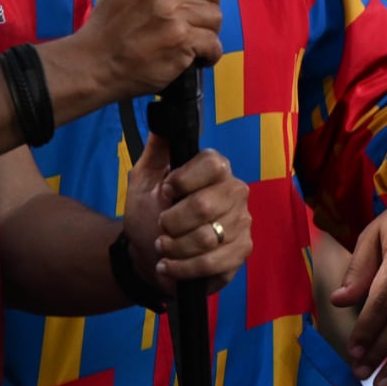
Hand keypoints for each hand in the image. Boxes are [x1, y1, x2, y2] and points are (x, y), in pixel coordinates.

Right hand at [69, 0, 223, 99]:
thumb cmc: (111, 18)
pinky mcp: (181, 41)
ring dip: (203, 29)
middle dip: (202, 1)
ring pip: (216, 15)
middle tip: (179, 13)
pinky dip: (205, 53)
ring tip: (178, 34)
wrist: (94, 63)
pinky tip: (185, 52)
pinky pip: (214, 44)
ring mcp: (172, 13)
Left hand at [121, 134, 251, 294]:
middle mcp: (235, 192)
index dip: (182, 182)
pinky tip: (170, 266)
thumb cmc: (148, 213)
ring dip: (173, 248)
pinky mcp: (241, 252)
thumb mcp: (144, 180)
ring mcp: (242, 223)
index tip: (164, 193)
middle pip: (204, 206)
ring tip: (163, 248)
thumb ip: (157, 150)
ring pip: (206, 238)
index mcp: (216, 170)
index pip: (212, 164)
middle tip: (160, 227)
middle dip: (171, 222)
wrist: (147, 255)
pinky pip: (212, 263)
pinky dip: (182, 268)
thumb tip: (163, 116)